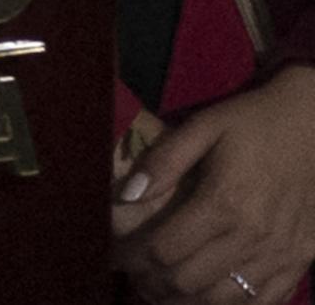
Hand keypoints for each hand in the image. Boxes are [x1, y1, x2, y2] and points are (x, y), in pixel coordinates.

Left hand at [114, 64, 314, 301]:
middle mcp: (253, 236)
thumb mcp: (203, 126)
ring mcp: (281, 253)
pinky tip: (208, 298)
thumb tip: (125, 196)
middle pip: (188, 281)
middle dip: (152, 284)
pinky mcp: (301, 260)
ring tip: (162, 292)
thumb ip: (164, 161)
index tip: (114, 257)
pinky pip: (265, 301)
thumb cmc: (253, 123)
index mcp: (223, 202)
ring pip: (223, 300)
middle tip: (134, 276)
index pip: (164, 249)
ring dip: (185, 302)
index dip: (132, 259)